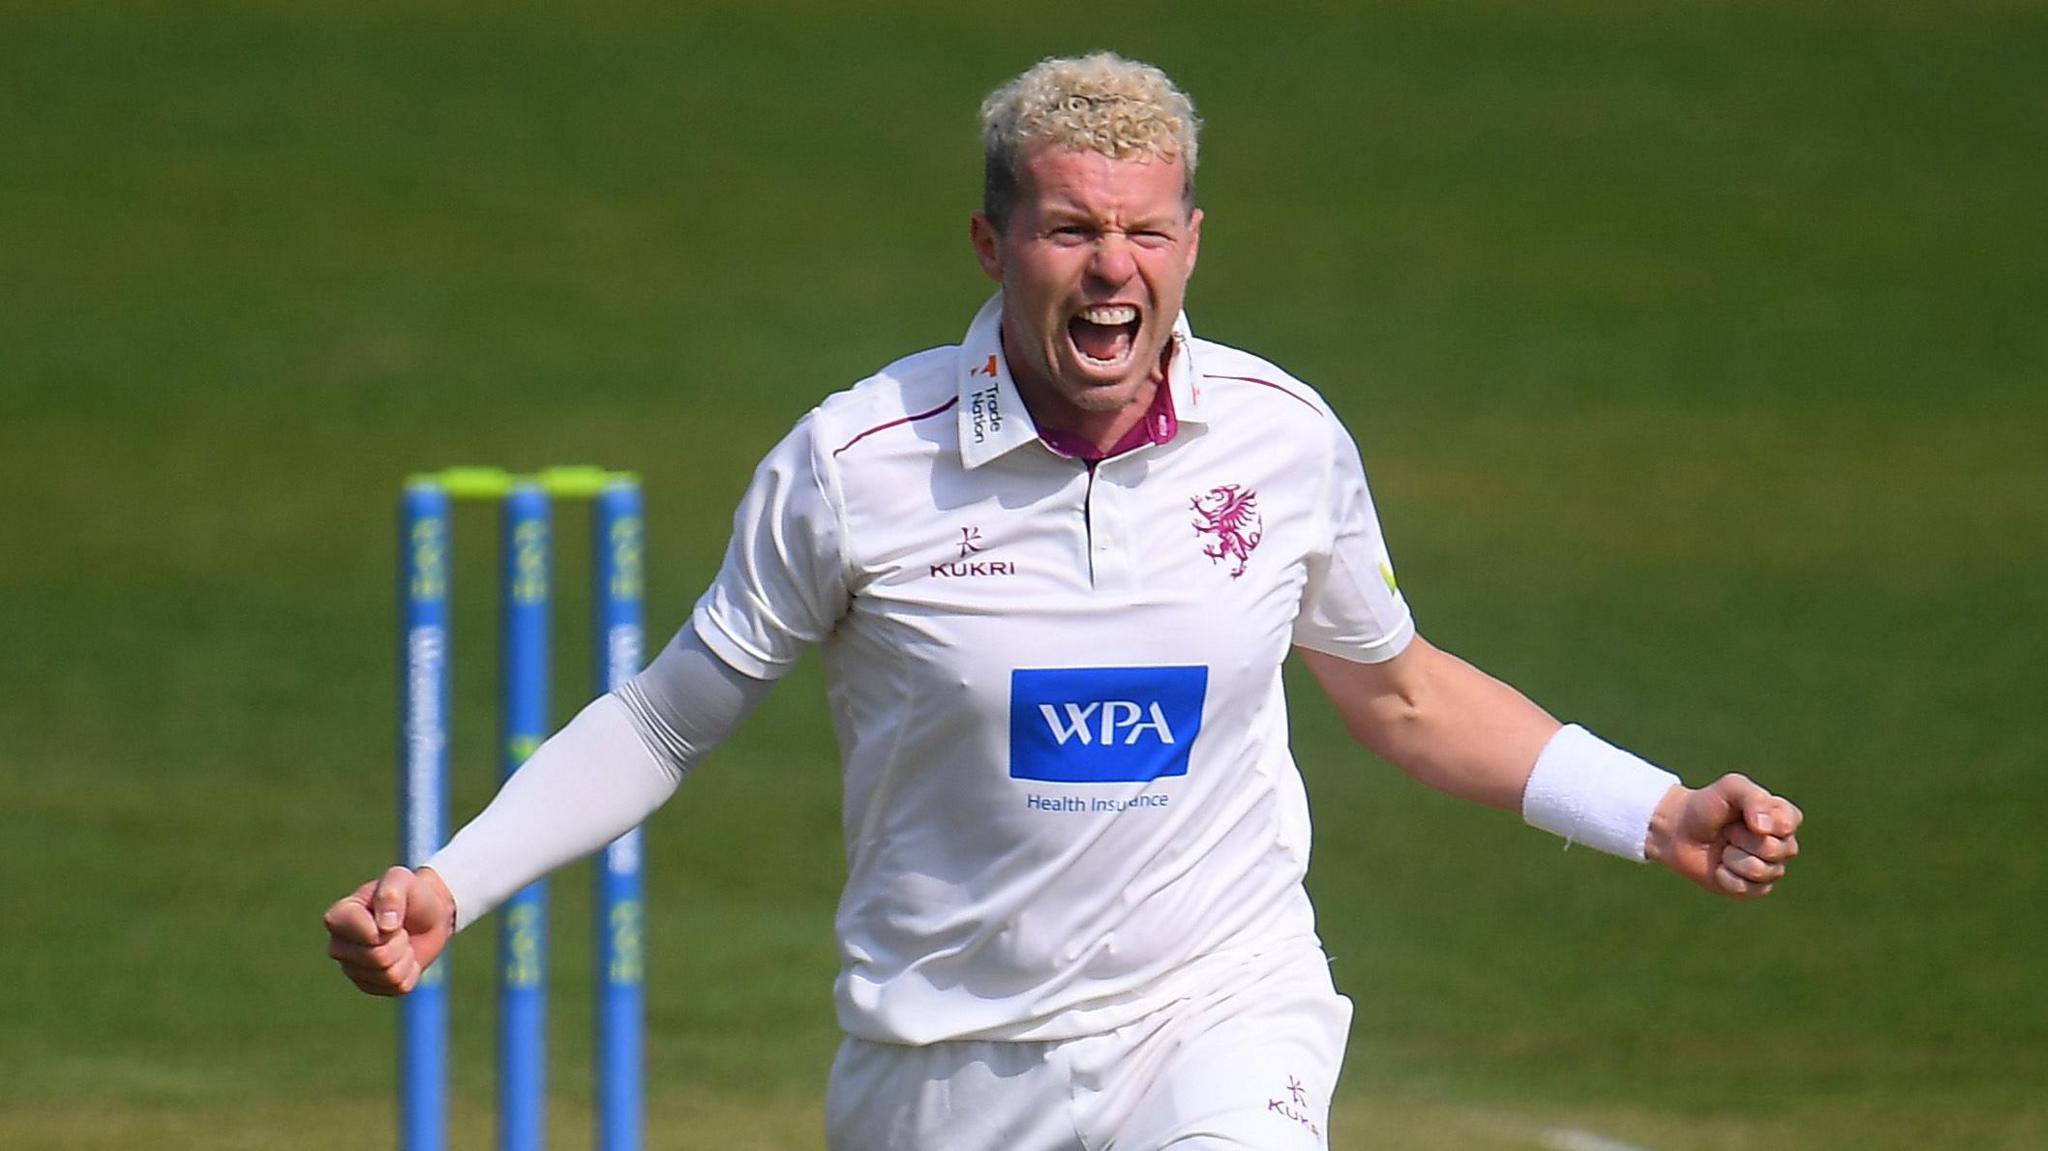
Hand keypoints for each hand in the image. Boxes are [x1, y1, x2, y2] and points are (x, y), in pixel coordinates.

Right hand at [323, 866, 455, 994]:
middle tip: (400, 929)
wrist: (428, 916)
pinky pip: (397, 988)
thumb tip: (384, 926)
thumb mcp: (403, 880)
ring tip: (402, 941)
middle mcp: (339, 946)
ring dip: (406, 957)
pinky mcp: (370, 985)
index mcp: (338, 917)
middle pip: (377, 958)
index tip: (393, 915)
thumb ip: (391, 893)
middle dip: (399, 943)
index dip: (389, 928)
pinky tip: (404, 957)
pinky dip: (410, 972)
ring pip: (388, 976)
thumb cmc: (411, 894)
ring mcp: (352, 969)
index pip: (366, 936)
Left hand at [1645, 774, 1801, 898]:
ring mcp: (1768, 869)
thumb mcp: (1730, 788)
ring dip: (1733, 858)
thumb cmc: (1707, 805)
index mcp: (1781, 818)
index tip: (1742, 813)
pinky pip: (1746, 889)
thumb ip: (1753, 799)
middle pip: (1775, 850)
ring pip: (1761, 871)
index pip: (1790, 823)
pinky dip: (1726, 876)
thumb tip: (1764, 829)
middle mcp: (1780, 845)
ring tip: (1724, 848)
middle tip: (1728, 831)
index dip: (1766, 821)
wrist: (1678, 830)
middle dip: (1742, 838)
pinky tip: (1719, 867)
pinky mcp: (1752, 889)